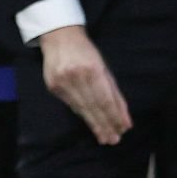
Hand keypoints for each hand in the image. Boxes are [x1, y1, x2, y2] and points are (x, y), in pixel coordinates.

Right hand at [39, 25, 131, 144]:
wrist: (59, 37)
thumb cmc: (87, 52)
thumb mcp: (103, 66)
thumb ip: (112, 89)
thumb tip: (122, 113)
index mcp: (93, 70)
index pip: (105, 99)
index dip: (115, 116)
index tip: (123, 128)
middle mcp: (77, 77)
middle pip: (94, 107)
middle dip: (105, 124)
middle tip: (114, 139)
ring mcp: (62, 83)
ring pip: (82, 109)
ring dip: (95, 124)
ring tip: (104, 137)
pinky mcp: (53, 87)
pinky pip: (72, 105)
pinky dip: (83, 115)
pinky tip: (91, 123)